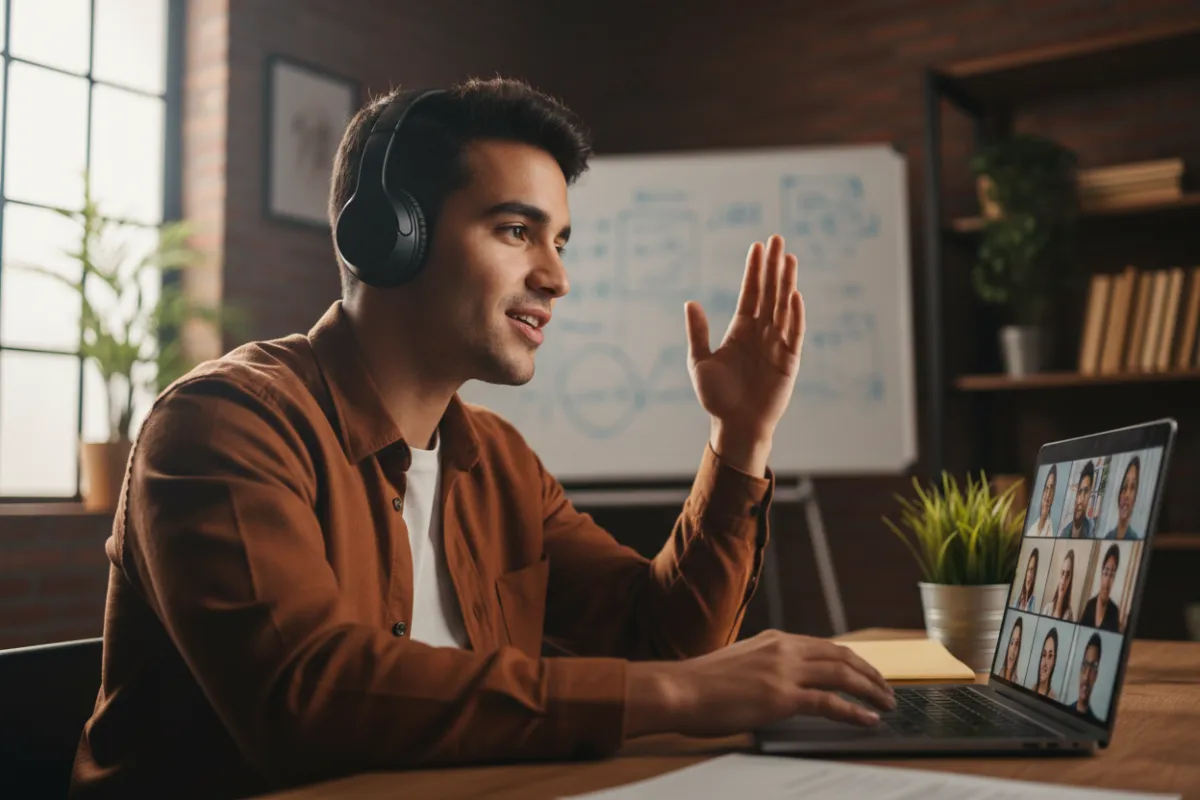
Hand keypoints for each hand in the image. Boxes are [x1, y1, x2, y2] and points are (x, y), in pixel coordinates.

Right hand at [625, 630, 894, 738]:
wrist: (678, 688)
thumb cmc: (700, 683)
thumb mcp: (739, 664)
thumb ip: (764, 667)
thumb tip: (778, 683)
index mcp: (774, 640)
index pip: (824, 646)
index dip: (851, 660)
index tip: (866, 672)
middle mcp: (783, 649)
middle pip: (840, 656)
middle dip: (869, 673)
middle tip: (886, 689)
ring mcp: (784, 671)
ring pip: (842, 675)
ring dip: (870, 690)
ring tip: (887, 703)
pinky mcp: (781, 697)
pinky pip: (829, 703)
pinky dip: (854, 712)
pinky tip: (868, 719)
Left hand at [685, 235, 804, 443]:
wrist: (735, 425)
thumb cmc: (716, 397)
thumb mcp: (699, 361)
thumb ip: (698, 332)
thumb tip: (690, 302)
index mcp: (741, 329)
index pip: (750, 292)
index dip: (754, 269)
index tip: (757, 246)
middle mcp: (761, 332)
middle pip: (769, 292)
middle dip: (773, 266)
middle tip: (777, 238)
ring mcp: (777, 343)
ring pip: (783, 306)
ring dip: (786, 282)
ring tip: (788, 257)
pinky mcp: (789, 360)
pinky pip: (794, 333)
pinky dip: (795, 314)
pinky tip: (794, 295)